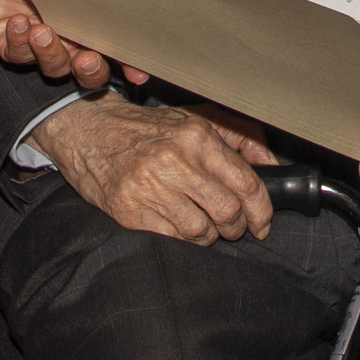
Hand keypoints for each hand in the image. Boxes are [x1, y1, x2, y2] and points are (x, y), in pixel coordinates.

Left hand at [0, 0, 145, 92]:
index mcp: (85, 13)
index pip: (113, 43)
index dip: (128, 62)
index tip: (138, 72)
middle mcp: (64, 31)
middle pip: (87, 68)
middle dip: (91, 69)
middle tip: (87, 57)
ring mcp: (35, 38)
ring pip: (54, 66)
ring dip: (52, 53)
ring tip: (43, 31)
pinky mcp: (4, 39)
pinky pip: (16, 54)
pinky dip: (19, 42)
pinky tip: (18, 22)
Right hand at [35, 96, 277, 245]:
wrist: (87, 129)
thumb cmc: (147, 128)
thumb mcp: (194, 119)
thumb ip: (239, 139)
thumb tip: (272, 166)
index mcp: (197, 136)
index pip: (246, 184)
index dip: (261, 211)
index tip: (262, 224)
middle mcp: (175, 160)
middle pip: (227, 212)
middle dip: (236, 227)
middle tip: (231, 227)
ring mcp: (149, 187)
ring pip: (201, 231)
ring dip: (208, 236)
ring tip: (201, 226)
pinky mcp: (128, 210)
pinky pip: (171, 240)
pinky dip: (182, 241)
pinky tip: (178, 227)